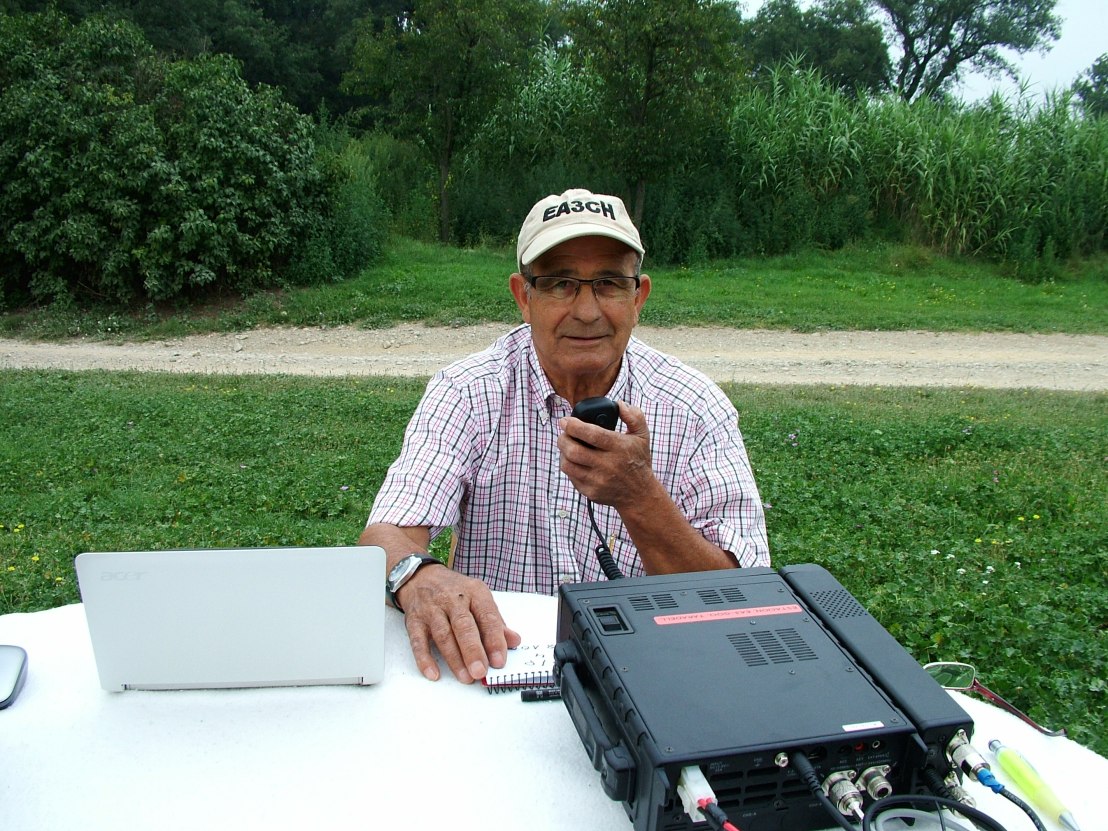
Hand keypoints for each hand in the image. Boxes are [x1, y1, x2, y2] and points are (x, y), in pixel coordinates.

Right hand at [396, 565, 521, 682]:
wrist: (421, 576)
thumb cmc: (455, 591)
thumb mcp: (479, 598)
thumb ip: (495, 621)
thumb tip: (514, 641)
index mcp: (474, 592)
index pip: (487, 616)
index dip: (494, 640)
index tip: (499, 661)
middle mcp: (452, 599)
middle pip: (463, 626)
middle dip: (472, 651)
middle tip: (480, 671)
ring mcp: (431, 609)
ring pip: (443, 635)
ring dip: (454, 659)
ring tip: (465, 677)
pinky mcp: (414, 620)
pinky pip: (418, 641)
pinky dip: (424, 659)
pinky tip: (433, 673)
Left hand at [558, 401, 654, 507]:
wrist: (639, 494)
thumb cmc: (638, 461)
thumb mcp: (642, 436)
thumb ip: (634, 416)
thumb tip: (619, 404)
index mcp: (619, 448)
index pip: (592, 434)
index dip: (573, 425)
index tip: (565, 420)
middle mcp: (608, 465)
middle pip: (574, 450)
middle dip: (562, 438)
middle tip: (564, 433)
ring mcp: (598, 481)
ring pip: (567, 465)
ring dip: (563, 452)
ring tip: (567, 446)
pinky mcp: (590, 492)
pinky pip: (570, 476)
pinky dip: (568, 466)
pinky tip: (574, 460)